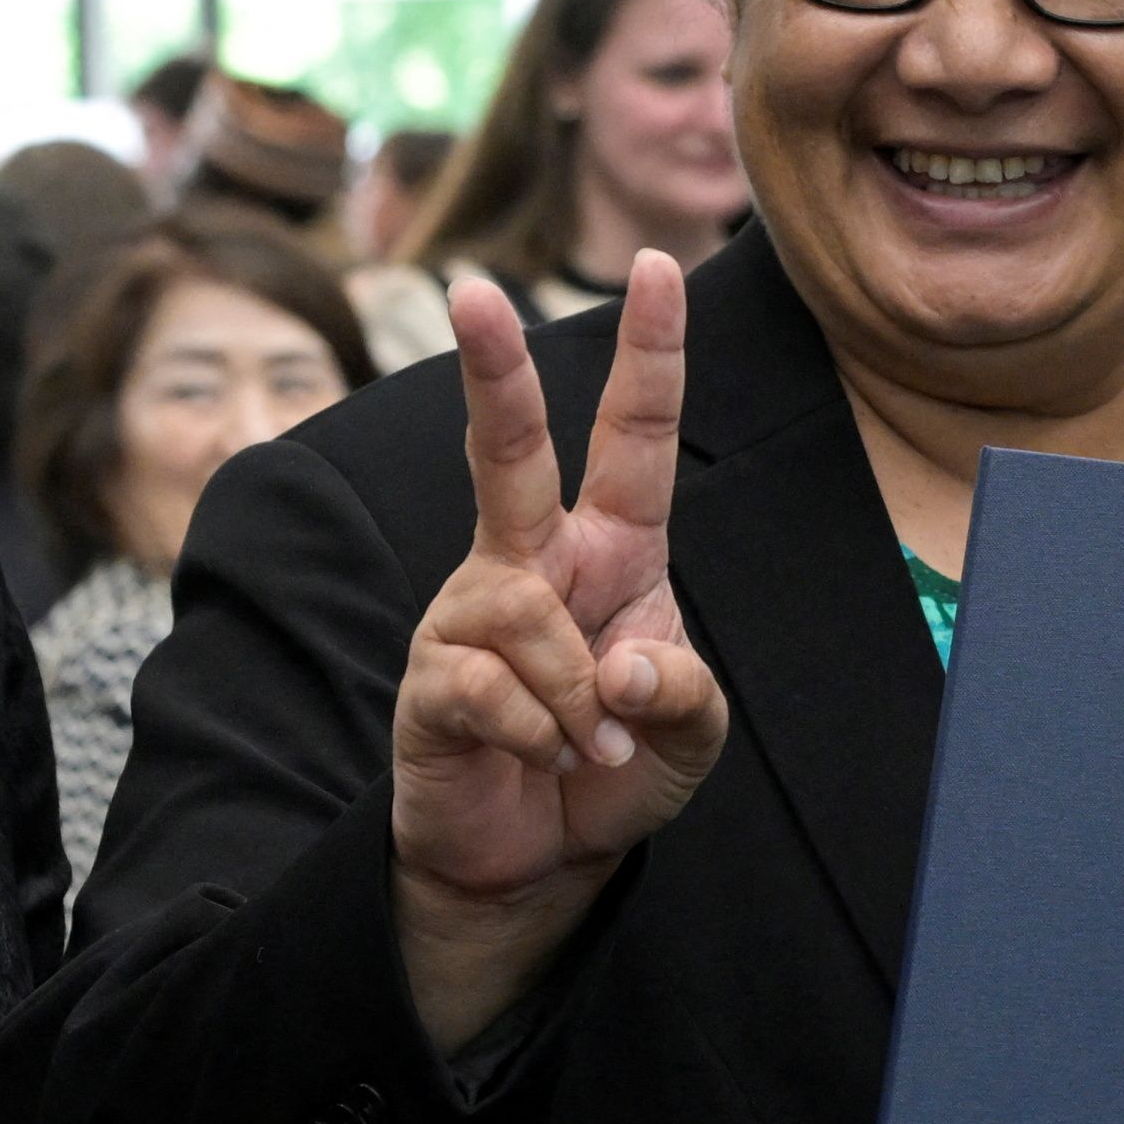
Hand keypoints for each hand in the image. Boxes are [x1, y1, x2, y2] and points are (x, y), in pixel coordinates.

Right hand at [390, 256, 731, 1049]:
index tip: (655, 265)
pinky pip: (488, 686)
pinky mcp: (431, 679)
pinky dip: (539, 732)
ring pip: (523, 615)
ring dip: (578, 696)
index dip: (649, 355)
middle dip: (492, 369)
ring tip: (592, 743)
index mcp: (610, 550)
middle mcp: (530, 560)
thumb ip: (685, 696)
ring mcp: (470, 614)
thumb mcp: (691, 735)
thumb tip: (623, 671)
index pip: (630, 438)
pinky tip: (546, 757)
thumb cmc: (617, 764)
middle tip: (472, 290)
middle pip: (508, 448)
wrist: (538, 858)